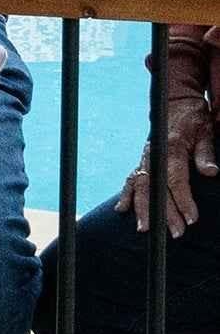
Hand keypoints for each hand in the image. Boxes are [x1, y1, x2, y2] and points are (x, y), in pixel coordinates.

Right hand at [118, 94, 218, 237]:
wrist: (173, 101)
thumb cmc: (193, 117)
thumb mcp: (205, 131)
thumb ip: (205, 153)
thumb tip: (211, 172)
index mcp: (170, 147)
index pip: (175, 178)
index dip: (183, 200)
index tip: (191, 219)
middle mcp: (153, 154)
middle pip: (155, 187)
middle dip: (163, 212)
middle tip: (175, 233)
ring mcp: (145, 158)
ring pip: (140, 186)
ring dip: (142, 208)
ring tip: (144, 229)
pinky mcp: (143, 161)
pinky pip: (131, 179)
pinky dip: (127, 194)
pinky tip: (122, 210)